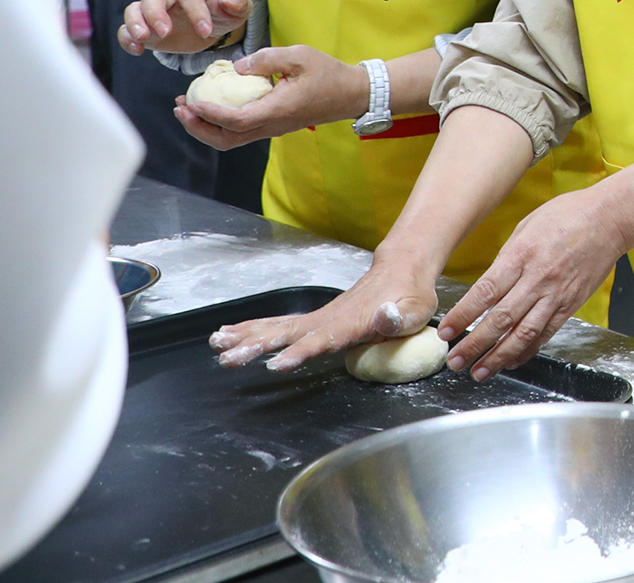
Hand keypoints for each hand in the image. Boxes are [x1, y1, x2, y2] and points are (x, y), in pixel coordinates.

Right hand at [119, 0, 251, 55]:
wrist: (211, 23)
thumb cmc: (223, 10)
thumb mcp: (238, 7)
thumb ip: (237, 0)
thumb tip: (229, 1)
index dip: (196, 11)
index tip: (205, 31)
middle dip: (156, 14)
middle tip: (165, 33)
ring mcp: (154, 10)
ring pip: (135, 8)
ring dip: (135, 23)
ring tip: (143, 38)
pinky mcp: (145, 27)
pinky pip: (126, 29)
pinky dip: (126, 38)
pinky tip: (137, 49)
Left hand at [173, 45, 367, 149]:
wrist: (351, 94)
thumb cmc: (329, 73)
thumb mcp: (299, 55)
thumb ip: (265, 59)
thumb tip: (237, 67)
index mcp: (277, 110)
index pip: (236, 120)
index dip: (210, 114)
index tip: (191, 102)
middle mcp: (272, 125)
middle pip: (226, 139)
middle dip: (198, 127)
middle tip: (180, 108)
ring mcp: (272, 129)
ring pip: (231, 140)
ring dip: (206, 127)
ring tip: (189, 108)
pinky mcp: (273, 126)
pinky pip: (240, 132)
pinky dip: (220, 123)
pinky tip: (212, 106)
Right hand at [209, 259, 436, 371]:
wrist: (401, 271)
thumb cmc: (411, 296)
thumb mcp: (416, 307)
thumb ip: (402, 314)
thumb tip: (388, 315)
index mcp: (352, 322)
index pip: (322, 339)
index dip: (300, 351)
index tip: (276, 363)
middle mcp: (329, 319)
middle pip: (288, 333)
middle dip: (257, 346)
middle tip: (228, 357)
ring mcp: (319, 318)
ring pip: (277, 327)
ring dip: (247, 337)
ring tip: (217, 345)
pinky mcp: (314, 320)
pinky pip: (279, 325)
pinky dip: (253, 329)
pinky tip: (230, 335)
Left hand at [436, 176, 633, 380]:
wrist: (609, 218)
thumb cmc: (567, 215)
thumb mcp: (526, 227)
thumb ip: (507, 258)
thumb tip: (487, 287)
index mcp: (522, 255)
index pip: (485, 292)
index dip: (463, 315)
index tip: (446, 331)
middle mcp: (538, 279)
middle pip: (501, 319)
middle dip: (474, 344)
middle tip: (455, 361)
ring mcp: (556, 294)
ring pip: (523, 334)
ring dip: (499, 356)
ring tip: (479, 371)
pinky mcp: (571, 304)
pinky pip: (546, 334)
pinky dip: (527, 351)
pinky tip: (512, 361)